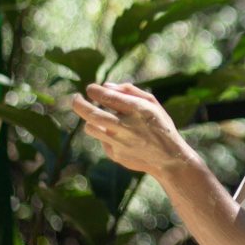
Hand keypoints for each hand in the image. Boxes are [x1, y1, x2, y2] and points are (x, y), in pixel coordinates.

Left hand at [71, 83, 190, 176]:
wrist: (168, 158)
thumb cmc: (160, 125)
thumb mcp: (152, 103)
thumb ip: (130, 91)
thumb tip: (105, 85)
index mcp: (137, 110)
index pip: (106, 96)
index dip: (94, 90)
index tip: (91, 88)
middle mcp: (126, 127)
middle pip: (91, 114)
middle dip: (78, 103)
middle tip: (75, 98)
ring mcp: (119, 143)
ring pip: (90, 127)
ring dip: (90, 120)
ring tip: (97, 117)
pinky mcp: (114, 155)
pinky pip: (101, 141)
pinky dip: (105, 135)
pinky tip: (118, 136)